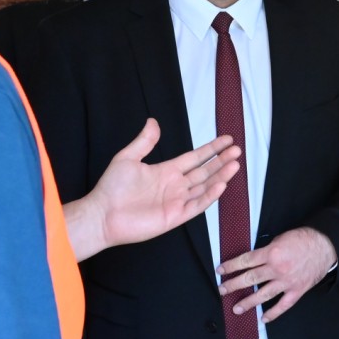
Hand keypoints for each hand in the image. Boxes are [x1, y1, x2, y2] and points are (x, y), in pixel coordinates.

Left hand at [67, 119, 238, 259]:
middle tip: (237, 150)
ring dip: (220, 176)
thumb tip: (153, 121)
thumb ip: (144, 141)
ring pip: (205, 187)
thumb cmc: (111, 188)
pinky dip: (210, 196)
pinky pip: (197, 205)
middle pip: (205, 171)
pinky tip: (221, 184)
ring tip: (235, 164)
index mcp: (167, 172)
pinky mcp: (175, 216)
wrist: (101, 214)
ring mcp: (177, 201)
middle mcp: (175, 186)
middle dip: (221, 161)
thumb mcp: (127, 158)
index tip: (226, 140)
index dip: (211, 149)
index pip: (195, 158)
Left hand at [218, 226, 336, 321]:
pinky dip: (273, 313)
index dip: (231, 266)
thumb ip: (267, 250)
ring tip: (236, 308)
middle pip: (250, 278)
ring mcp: (287, 282)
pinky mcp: (297, 290)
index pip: (245, 261)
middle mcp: (277, 269)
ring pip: (263, 295)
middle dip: (233, 285)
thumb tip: (255, 260)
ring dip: (248, 302)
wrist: (326, 245)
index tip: (221, 270)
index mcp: (272, 253)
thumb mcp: (281, 238)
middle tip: (223, 290)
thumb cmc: (304, 239)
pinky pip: (283, 305)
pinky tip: (263, 319)